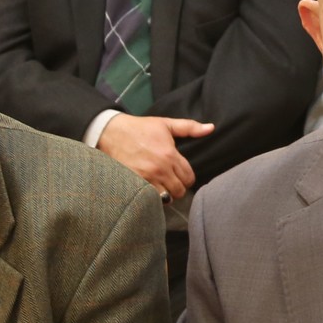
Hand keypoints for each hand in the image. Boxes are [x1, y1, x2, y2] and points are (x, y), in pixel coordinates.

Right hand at [97, 114, 213, 200]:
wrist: (111, 132)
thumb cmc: (140, 128)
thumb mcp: (166, 124)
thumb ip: (190, 127)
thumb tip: (211, 128)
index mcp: (170, 155)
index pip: (189, 177)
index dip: (187, 179)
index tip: (181, 176)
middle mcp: (160, 168)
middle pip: (179, 190)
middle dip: (178, 188)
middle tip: (172, 183)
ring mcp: (146, 178)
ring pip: (166, 197)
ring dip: (166, 195)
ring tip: (162, 187)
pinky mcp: (134, 183)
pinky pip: (150, 198)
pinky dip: (153, 198)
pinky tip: (151, 190)